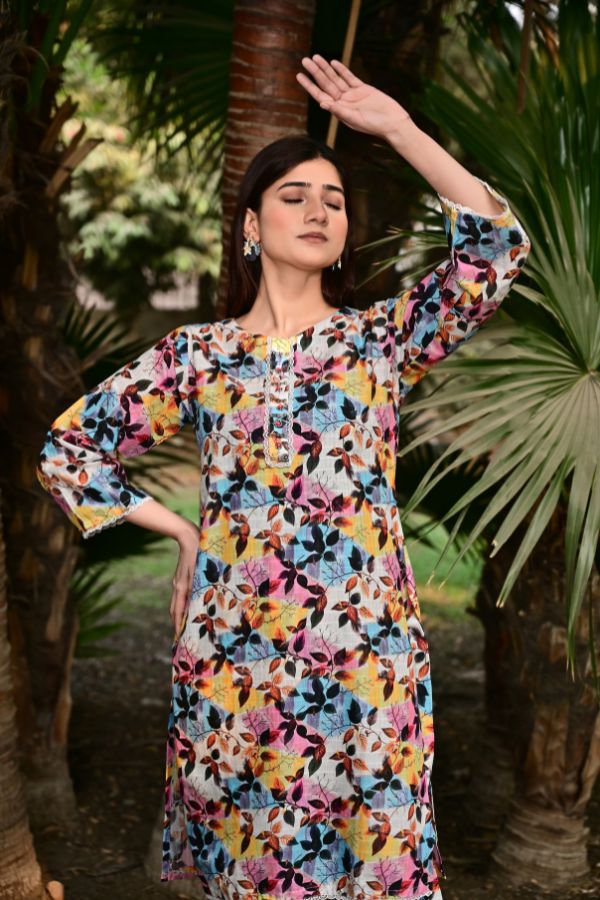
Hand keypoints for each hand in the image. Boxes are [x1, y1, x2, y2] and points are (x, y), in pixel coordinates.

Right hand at [170, 526, 199, 638]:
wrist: (189, 536)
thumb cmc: (198, 553)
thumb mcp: (200, 572)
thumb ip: (197, 588)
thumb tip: (196, 605)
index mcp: (181, 587)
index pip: (178, 612)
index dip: (178, 625)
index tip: (179, 638)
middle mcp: (178, 586)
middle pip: (175, 609)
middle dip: (177, 623)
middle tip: (181, 635)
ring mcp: (179, 581)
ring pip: (178, 602)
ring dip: (180, 614)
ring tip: (186, 624)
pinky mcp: (182, 577)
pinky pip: (181, 594)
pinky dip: (183, 603)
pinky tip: (191, 605)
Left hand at [296, 55, 410, 139]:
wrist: (392, 122)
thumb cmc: (374, 125)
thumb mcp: (355, 119)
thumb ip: (339, 111)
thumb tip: (322, 104)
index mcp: (339, 111)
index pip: (320, 96)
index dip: (309, 85)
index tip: (299, 76)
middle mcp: (343, 102)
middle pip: (326, 84)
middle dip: (315, 72)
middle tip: (305, 60)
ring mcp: (353, 95)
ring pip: (336, 79)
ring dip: (326, 68)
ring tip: (315, 57)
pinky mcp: (363, 89)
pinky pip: (349, 78)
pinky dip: (341, 70)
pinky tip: (333, 63)